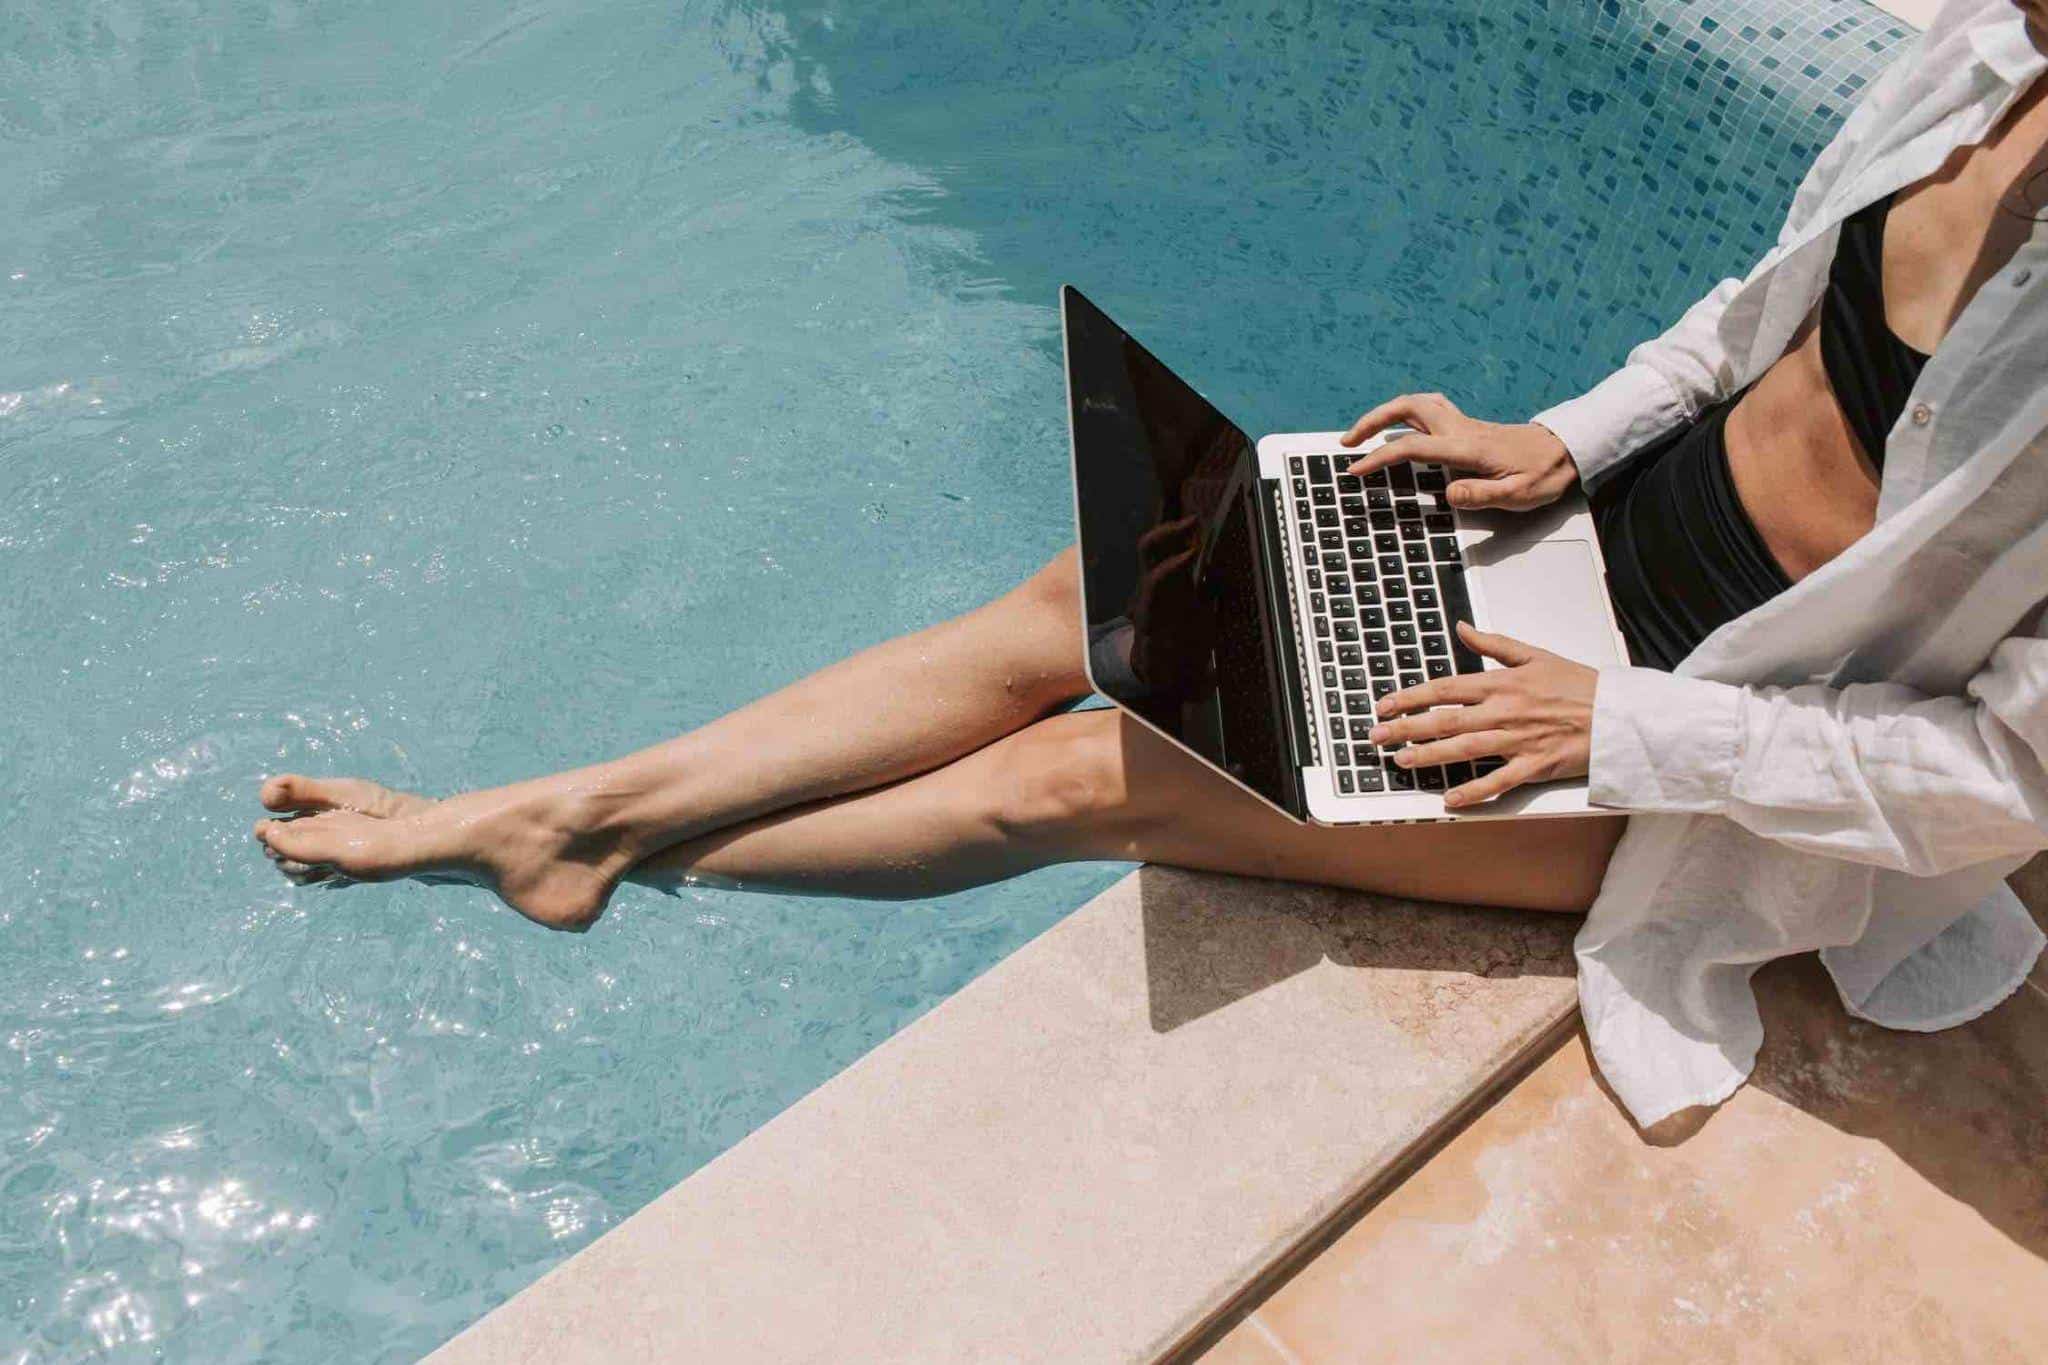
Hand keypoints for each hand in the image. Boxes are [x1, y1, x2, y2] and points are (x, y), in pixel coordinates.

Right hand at [1339, 392, 1580, 511]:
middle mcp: (1461, 429)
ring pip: (1417, 403)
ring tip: (1364, 431)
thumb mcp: (1519, 494)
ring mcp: (1463, 424)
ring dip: (1386, 412)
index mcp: (1468, 448)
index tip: (1357, 469)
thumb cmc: (1544, 474)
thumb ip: (1482, 494)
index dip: (1381, 457)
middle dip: (1372, 420)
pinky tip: (1398, 428)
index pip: (1414, 447)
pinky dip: (1405, 413)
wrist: (1568, 449)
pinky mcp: (1467, 426)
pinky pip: (1428, 409)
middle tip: (1348, 441)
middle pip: (1408, 408)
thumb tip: (1447, 495)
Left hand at [1369, 623, 1596, 808]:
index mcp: (1502, 683)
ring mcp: (1517, 741)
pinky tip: (1449, 799)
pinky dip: (1473, 792)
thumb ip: (1493, 644)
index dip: (1410, 697)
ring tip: (1401, 761)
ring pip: (1464, 750)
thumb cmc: (1578, 685)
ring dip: (1429, 756)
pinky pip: (1498, 782)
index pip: (1445, 689)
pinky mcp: (1534, 766)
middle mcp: (1504, 712)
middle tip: (1376, 737)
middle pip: (1445, 720)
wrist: (1618, 714)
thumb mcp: (1535, 655)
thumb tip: (1461, 628)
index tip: (1384, 705)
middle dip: (1405, 729)